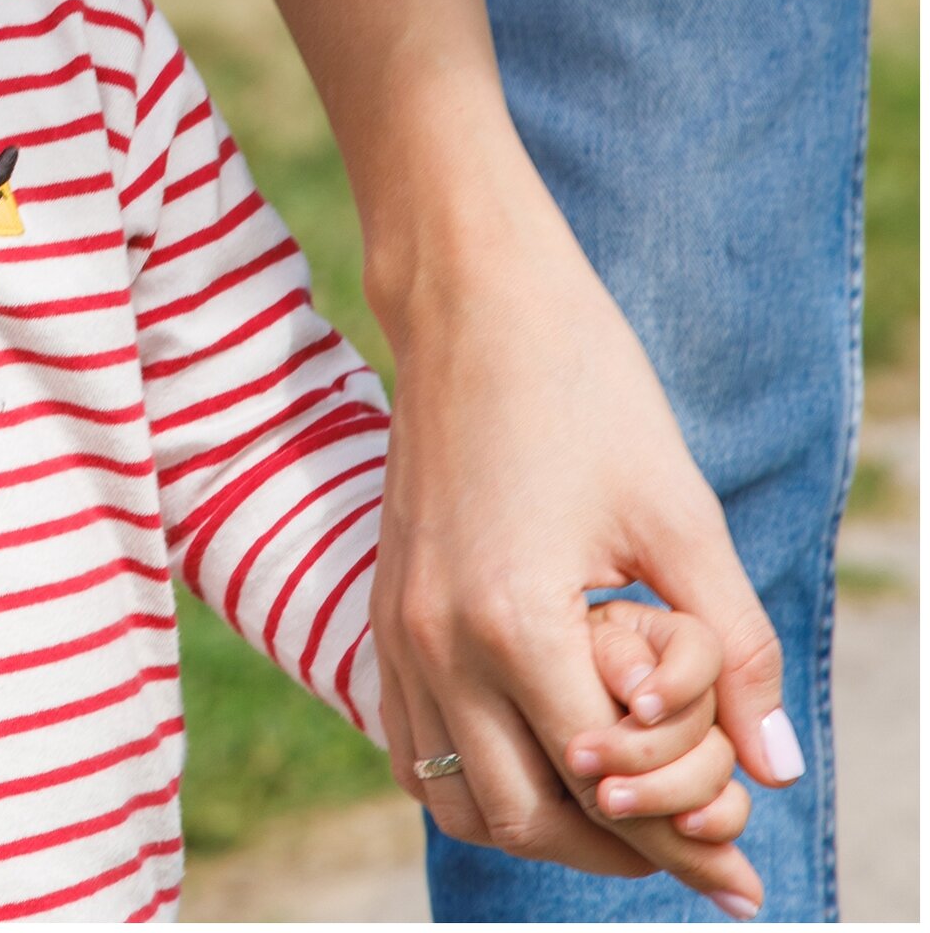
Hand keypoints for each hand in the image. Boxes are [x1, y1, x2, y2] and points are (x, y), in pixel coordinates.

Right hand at [369, 144, 789, 916]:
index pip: (604, 784)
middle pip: (523, 816)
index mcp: (512, 619)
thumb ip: (734, 651)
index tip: (744, 864)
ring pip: (453, 797)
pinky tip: (541, 756)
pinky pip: (413, 743)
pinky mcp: (387, 605)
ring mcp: (400, 625)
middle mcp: (438, 639)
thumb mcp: (681, 515)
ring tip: (620, 814)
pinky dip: (474, 780)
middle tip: (694, 844)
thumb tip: (776, 769)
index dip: (686, 833)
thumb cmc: (585, 389)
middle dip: (617, 849)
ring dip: (539, 825)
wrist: (471, 299)